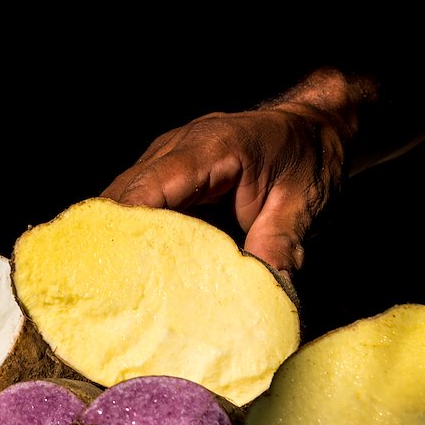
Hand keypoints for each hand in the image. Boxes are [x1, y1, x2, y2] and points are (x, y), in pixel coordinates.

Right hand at [102, 107, 343, 279]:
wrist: (317, 129)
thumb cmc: (309, 160)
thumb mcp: (302, 205)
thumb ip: (280, 246)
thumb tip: (268, 293)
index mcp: (210, 147)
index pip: (149, 188)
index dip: (124, 229)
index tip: (112, 271)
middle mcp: (178, 148)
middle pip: (123, 197)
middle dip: (112, 244)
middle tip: (108, 296)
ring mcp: (168, 160)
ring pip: (123, 203)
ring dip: (120, 243)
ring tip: (114, 291)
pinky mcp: (170, 179)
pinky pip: (141, 208)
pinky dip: (136, 239)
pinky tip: (136, 274)